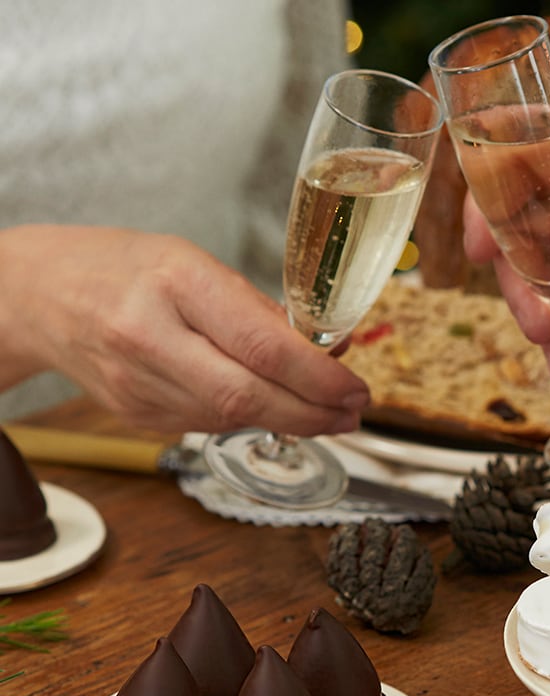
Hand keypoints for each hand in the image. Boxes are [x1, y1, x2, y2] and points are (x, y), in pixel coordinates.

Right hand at [0, 225, 369, 433]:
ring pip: (233, 418)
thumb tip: (331, 350)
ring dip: (289, 419)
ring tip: (322, 410)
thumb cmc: (125, 267)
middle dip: (314, 414)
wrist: (39, 295)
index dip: (318, 378)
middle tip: (352, 415)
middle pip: (248, 397)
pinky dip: (248, 418)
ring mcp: (137, 383)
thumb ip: (260, 309)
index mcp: (174, 282)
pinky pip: (209, 425)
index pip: (261, 345)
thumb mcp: (194, 262)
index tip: (356, 390)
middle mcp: (150, 336)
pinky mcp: (135, 415)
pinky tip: (265, 406)